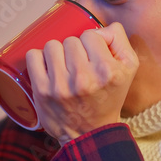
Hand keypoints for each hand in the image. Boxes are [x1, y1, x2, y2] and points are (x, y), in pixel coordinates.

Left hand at [25, 23, 138, 144]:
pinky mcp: (42, 92)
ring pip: (52, 45)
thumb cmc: (108, 98)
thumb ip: (120, 41)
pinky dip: (38, 58)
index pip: (91, 35)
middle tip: (78, 65)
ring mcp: (60, 86)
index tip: (92, 55)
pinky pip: (33, 56)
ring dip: (57, 53)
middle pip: (70, 40)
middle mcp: (84, 79)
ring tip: (63, 67)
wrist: (90, 133)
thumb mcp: (128, 70)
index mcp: (108, 72)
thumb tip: (104, 27)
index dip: (91, 42)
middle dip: (74, 49)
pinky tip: (47, 68)